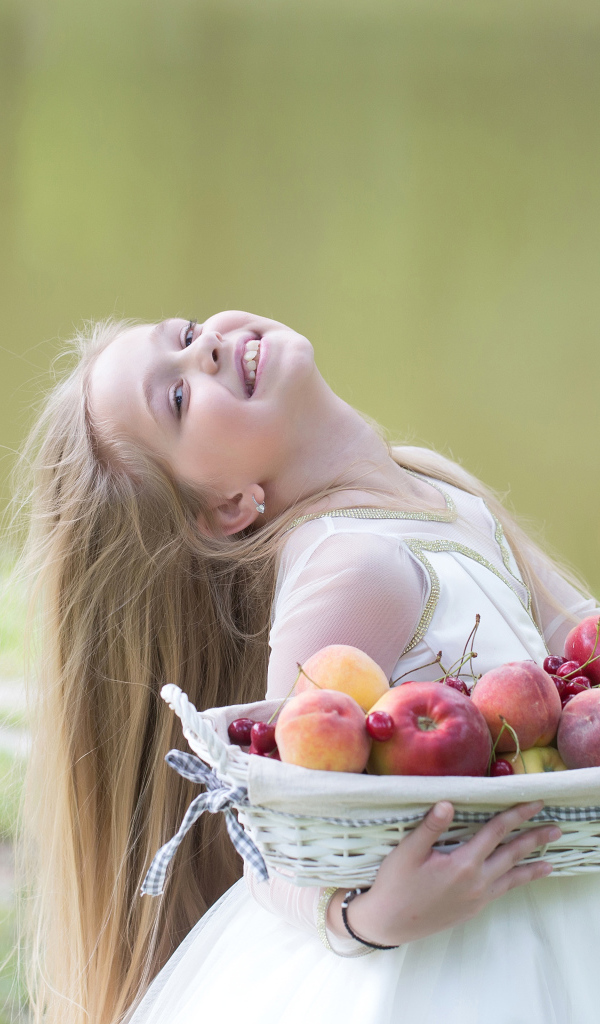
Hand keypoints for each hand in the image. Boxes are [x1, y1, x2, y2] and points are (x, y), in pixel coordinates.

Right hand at [326, 800, 560, 946]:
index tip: (534, 803)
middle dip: (534, 839)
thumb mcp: (407, 852)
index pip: (496, 832)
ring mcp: (477, 898)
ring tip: (550, 861)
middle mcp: (476, 882)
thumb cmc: (395, 884)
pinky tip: (519, 879)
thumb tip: (448, 803)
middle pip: (512, 855)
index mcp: (462, 864)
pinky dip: (516, 883)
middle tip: (555, 828)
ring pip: (512, 878)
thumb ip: (430, 827)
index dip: (516, 814)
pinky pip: (502, 891)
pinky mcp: (472, 909)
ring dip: (532, 866)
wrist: (390, 923)